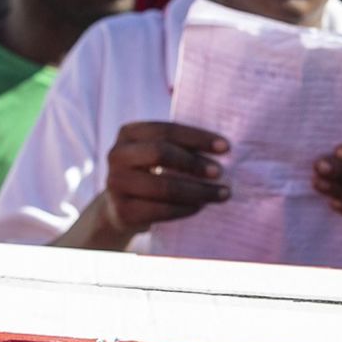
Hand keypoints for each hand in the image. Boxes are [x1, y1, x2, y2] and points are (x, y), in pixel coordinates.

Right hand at [86, 120, 229, 248]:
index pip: (166, 130)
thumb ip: (180, 147)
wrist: (121, 209)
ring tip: (221, 194)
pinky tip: (201, 207)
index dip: (197, 137)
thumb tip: (223, 151)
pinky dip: (185, 209)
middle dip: (194, 163)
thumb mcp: (157, 154)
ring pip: (163, 186)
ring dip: (197, 191)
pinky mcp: (122, 211)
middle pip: (160, 153)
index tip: (226, 147)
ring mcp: (116, 184)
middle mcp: (117, 155)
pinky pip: (160, 210)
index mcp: (129, 133)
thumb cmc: (150, 174)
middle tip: (220, 172)